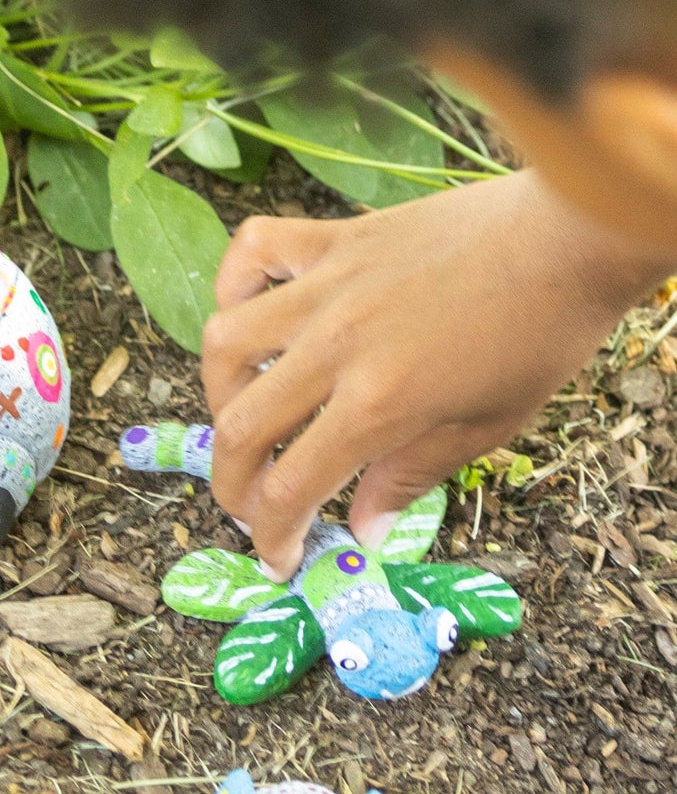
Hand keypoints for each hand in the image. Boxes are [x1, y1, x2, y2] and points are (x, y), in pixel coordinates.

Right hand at [201, 170, 667, 578]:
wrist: (571, 236)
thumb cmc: (540, 336)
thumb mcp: (486, 428)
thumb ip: (409, 479)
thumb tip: (361, 530)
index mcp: (377, 404)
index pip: (290, 487)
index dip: (272, 535)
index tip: (278, 557)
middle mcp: (335, 347)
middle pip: (240, 427)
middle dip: (232, 484)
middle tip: (250, 504)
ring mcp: (328, 287)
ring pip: (226, 341)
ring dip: (221, 391)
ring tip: (246, 409)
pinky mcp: (335, 239)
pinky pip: (255, 249)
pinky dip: (235, 280)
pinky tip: (251, 309)